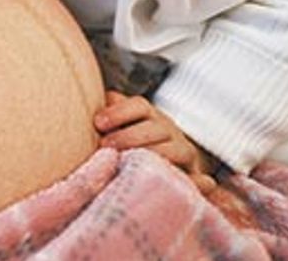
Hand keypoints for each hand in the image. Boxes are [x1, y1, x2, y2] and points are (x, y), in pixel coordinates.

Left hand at [95, 91, 217, 193]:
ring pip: (176, 150)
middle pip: (155, 127)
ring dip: (154, 155)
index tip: (98, 123)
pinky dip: (198, 182)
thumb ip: (103, 117)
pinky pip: (196, 178)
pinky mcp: (192, 175)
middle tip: (106, 146)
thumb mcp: (113, 127)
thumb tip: (89, 102)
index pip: (139, 105)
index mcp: (149, 115)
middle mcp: (168, 130)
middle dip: (129, 136)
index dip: (119, 112)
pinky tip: (198, 184)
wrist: (159, 166)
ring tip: (130, 163)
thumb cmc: (124, 143)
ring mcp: (183, 151)